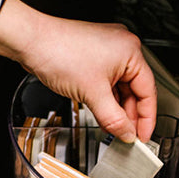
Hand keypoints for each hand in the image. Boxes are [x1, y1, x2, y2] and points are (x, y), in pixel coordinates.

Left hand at [0, 0, 156, 141]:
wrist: (30, 41)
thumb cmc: (59, 52)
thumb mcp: (93, 94)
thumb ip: (114, 119)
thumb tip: (127, 133)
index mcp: (131, 51)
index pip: (148, 91)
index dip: (147, 118)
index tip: (143, 136)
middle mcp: (122, 47)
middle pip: (134, 90)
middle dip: (129, 115)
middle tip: (127, 135)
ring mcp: (107, 51)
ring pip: (119, 88)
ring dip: (115, 108)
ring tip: (113, 127)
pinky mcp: (92, 56)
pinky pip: (106, 82)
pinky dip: (105, 99)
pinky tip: (102, 113)